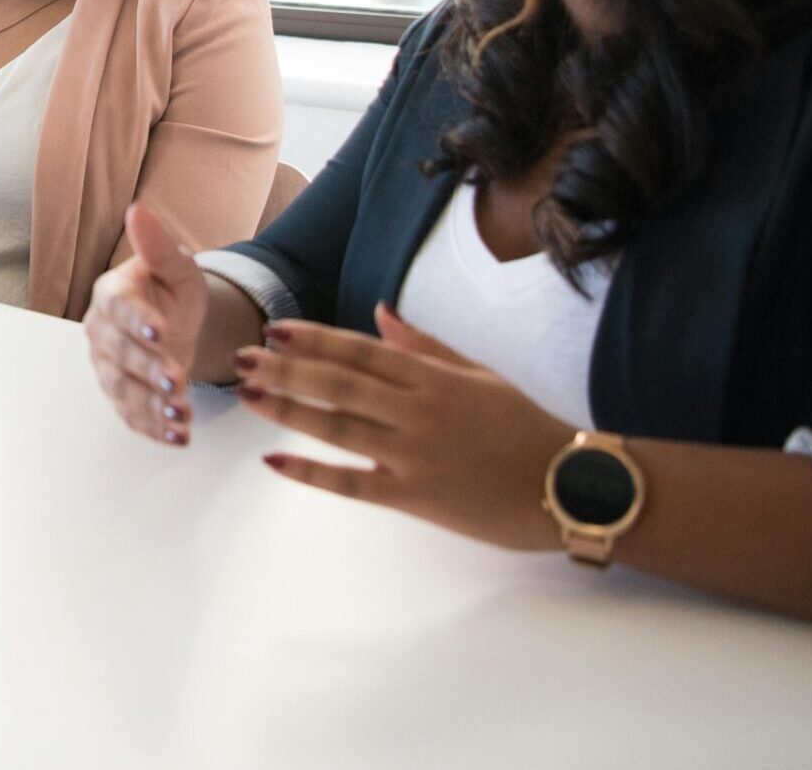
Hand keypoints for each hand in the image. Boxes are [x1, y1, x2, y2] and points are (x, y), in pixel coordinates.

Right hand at [84, 205, 205, 446]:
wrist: (177, 322)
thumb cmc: (172, 290)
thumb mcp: (176, 266)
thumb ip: (158, 245)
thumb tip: (138, 210)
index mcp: (112, 295)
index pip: (118, 308)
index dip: (136, 320)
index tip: (159, 330)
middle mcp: (102, 333)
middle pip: (119, 354)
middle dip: (147, 369)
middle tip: (176, 380)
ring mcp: (109, 367)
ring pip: (123, 389)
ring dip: (151, 405)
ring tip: (181, 415)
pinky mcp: (122, 395)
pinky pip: (132, 414)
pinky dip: (154, 427)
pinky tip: (178, 436)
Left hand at [234, 304, 572, 550]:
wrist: (569, 486)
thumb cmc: (525, 427)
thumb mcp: (480, 374)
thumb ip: (426, 347)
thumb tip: (380, 315)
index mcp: (433, 378)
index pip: (362, 351)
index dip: (315, 339)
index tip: (276, 329)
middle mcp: (417, 411)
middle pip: (339, 384)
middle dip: (286, 369)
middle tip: (242, 359)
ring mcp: (413, 455)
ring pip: (338, 427)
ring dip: (288, 410)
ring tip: (248, 396)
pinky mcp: (415, 497)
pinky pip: (353, 484)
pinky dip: (312, 473)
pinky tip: (276, 462)